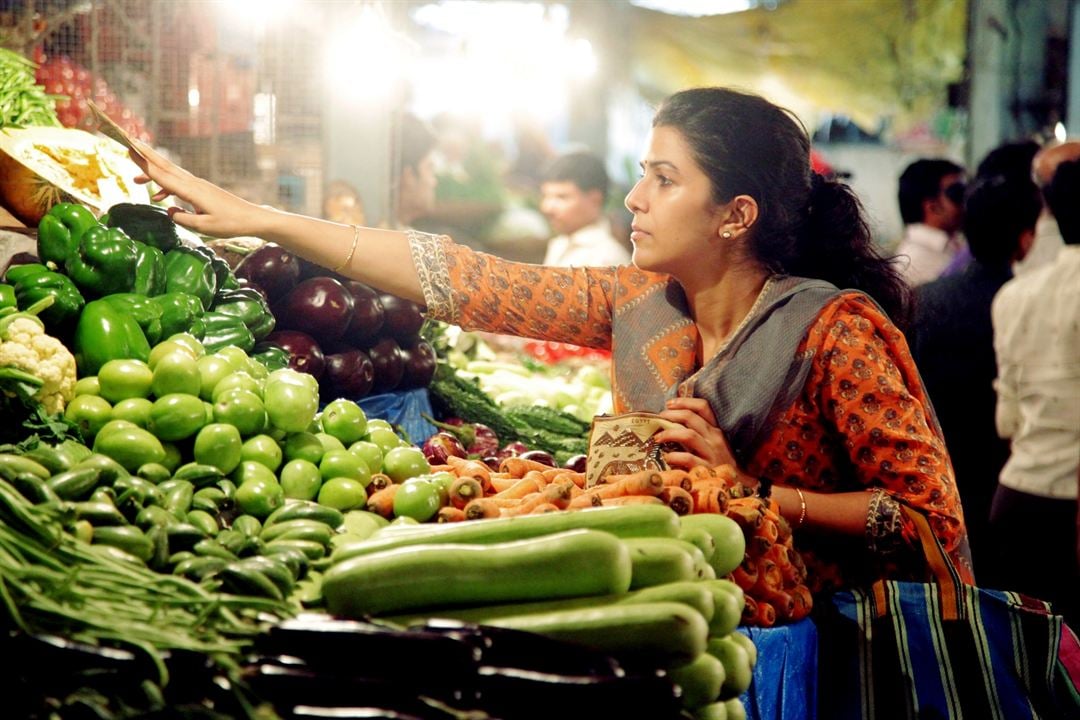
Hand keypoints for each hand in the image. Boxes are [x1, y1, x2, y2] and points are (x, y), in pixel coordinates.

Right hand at [128, 140, 270, 237]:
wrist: (251, 218)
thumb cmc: (230, 224)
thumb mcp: (204, 227)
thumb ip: (183, 219)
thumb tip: (169, 210)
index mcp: (191, 191)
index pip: (162, 175)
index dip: (144, 163)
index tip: (129, 148)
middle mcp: (193, 183)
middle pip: (165, 166)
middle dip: (145, 155)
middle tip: (127, 141)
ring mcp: (198, 185)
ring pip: (171, 174)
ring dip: (153, 173)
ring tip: (135, 178)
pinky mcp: (202, 190)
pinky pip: (179, 184)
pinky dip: (166, 186)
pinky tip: (159, 196)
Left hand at [656, 397, 737, 469]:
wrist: (739, 484)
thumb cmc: (720, 462)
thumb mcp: (713, 443)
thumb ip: (699, 432)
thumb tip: (673, 422)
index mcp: (715, 429)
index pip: (703, 407)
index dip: (685, 402)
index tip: (669, 403)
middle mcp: (715, 438)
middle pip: (691, 417)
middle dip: (672, 414)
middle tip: (659, 418)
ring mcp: (711, 453)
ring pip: (689, 435)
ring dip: (670, 433)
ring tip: (657, 437)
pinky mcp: (708, 469)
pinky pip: (688, 459)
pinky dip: (675, 456)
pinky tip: (667, 457)